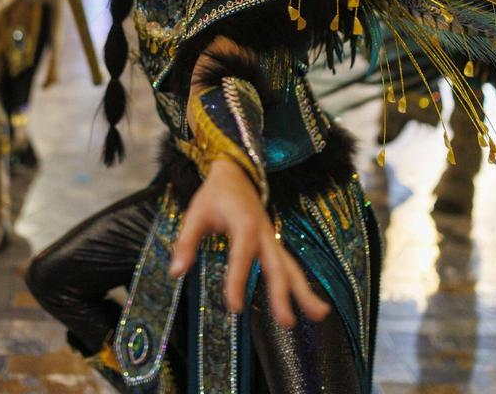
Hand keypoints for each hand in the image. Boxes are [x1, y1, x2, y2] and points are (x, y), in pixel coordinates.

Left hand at [169, 158, 329, 327]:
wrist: (236, 172)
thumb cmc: (214, 194)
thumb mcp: (195, 213)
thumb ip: (186, 242)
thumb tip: (176, 273)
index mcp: (244, 223)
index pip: (242, 255)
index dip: (238, 281)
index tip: (235, 308)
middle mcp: (264, 233)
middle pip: (277, 264)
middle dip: (283, 294)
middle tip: (286, 323)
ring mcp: (272, 239)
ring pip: (291, 266)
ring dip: (305, 291)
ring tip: (320, 316)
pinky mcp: (274, 244)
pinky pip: (289, 265)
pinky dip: (301, 285)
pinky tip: (312, 305)